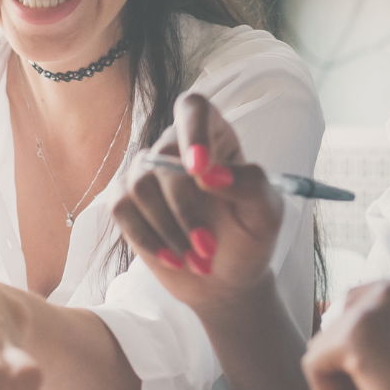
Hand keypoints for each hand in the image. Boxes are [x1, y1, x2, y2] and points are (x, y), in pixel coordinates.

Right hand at [111, 93, 284, 307]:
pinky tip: (172, 258)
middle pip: (165, 157)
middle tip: (208, 247)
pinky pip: (122, 208)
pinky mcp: (127, 201)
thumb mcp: (267, 213)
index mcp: (215, 137)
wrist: (225, 280)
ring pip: (140, 185)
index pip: (194, 109)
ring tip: (197, 259)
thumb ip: (250, 185)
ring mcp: (148, 173)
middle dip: (185, 208)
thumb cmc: (249, 238)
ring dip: (169, 229)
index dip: (193, 130)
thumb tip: (208, 173)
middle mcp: (177, 148)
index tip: (199, 168)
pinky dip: (148, 237)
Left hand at [301, 267, 389, 389]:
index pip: (366, 310)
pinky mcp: (356, 332)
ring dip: (345, 389)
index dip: (374, 359)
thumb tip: (322, 344)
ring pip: (324, 347)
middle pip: (341, 323)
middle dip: (354, 371)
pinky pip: (314, 367)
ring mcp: (382, 300)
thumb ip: (388, 334)